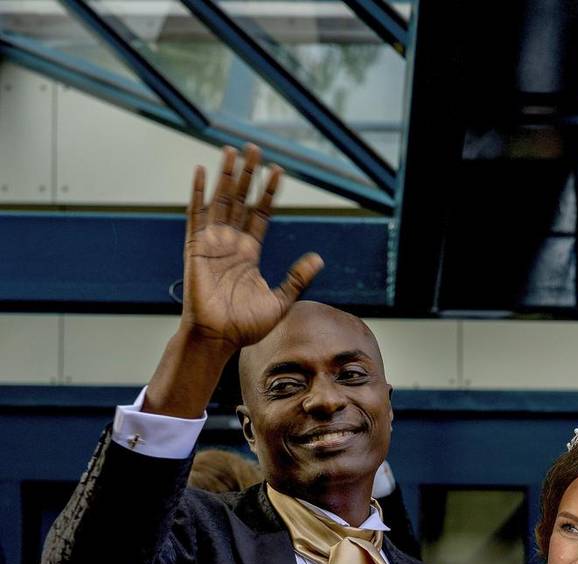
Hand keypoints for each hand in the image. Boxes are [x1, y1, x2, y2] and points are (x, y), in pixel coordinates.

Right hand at [182, 144, 322, 353]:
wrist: (219, 339)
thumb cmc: (246, 327)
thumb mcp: (280, 301)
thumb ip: (297, 278)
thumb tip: (319, 259)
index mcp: (249, 254)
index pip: (260, 214)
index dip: (268, 193)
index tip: (278, 171)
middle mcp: (230, 244)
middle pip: (240, 200)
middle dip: (248, 175)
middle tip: (255, 148)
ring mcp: (212, 243)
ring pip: (220, 201)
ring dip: (226, 176)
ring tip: (233, 150)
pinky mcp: (195, 248)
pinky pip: (195, 215)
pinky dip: (197, 193)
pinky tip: (200, 171)